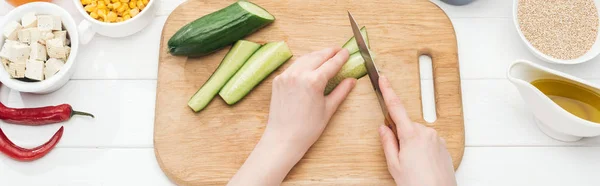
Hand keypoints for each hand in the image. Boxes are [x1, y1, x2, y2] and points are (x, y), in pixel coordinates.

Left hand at [228, 48, 356, 185]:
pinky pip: (293, 66)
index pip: (331, 63)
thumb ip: (341, 91)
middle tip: (338, 50)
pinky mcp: (278, 80)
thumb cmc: (308, 128)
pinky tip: (309, 65)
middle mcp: (299, 74)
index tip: (347, 52)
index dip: (341, 57)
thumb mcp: (329, 109)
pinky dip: (303, 63)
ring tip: (325, 55)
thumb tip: (352, 80)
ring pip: (304, 58)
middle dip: (329, 52)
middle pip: (318, 56)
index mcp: (314, 81)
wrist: (283, 138)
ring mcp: (286, 76)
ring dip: (316, 55)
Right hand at [377, 76, 456, 185]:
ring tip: (413, 166)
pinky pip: (427, 142)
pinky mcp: (443, 145)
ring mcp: (436, 138)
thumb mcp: (394, 164)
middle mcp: (426, 132)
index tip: (383, 79)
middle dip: (400, 137)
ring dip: (412, 145)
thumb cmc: (417, 184)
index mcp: (410, 134)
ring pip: (417, 135)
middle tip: (400, 158)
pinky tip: (422, 165)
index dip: (388, 91)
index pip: (396, 107)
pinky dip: (422, 151)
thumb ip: (387, 142)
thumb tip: (384, 128)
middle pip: (406, 126)